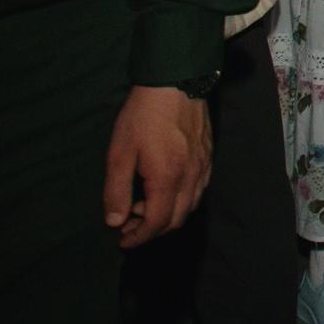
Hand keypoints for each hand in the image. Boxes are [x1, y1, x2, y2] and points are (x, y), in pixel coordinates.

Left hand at [104, 86, 210, 247]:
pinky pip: (200, 189)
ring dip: (168, 215)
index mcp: (168, 178)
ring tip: (143, 206)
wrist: (176, 82)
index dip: (139, 237)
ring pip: (191, 205)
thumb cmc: (143, 116)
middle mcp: (191, 177)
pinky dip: (183, 200)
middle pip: (177, 219)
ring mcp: (204, 166)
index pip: (157, 222)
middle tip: (128, 225)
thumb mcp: (119, 153)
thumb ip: (116, 190)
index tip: (122, 241)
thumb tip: (114, 221)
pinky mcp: (209, 156)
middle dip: (152, 230)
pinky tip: (166, 189)